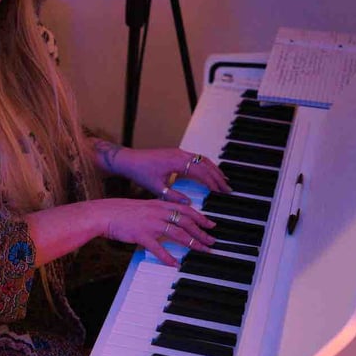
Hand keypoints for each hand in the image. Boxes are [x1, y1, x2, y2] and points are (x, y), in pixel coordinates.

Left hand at [94, 142, 230, 203]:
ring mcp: (178, 152)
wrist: (128, 160)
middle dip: (218, 176)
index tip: (221, 192)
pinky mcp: (175, 153)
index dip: (212, 182)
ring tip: (223, 181)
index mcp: (176, 161)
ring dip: (213, 169)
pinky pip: (195, 158)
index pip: (200, 171)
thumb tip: (189, 203)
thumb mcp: (156, 188)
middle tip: (228, 189)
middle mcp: (179, 154)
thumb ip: (173, 196)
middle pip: (205, 164)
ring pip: (201, 159)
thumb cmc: (140, 172)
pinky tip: (208, 174)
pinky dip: (205, 165)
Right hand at [100, 197, 216, 266]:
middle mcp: (157, 212)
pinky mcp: (141, 235)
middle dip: (201, 232)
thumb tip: (170, 218)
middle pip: (185, 221)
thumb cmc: (121, 211)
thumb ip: (157, 211)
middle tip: (212, 241)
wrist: (104, 213)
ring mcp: (150, 224)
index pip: (185, 209)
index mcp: (158, 204)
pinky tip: (176, 264)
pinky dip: (168, 257)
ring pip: (177, 233)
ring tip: (202, 250)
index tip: (211, 224)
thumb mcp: (143, 206)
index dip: (200, 217)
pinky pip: (158, 248)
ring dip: (192, 243)